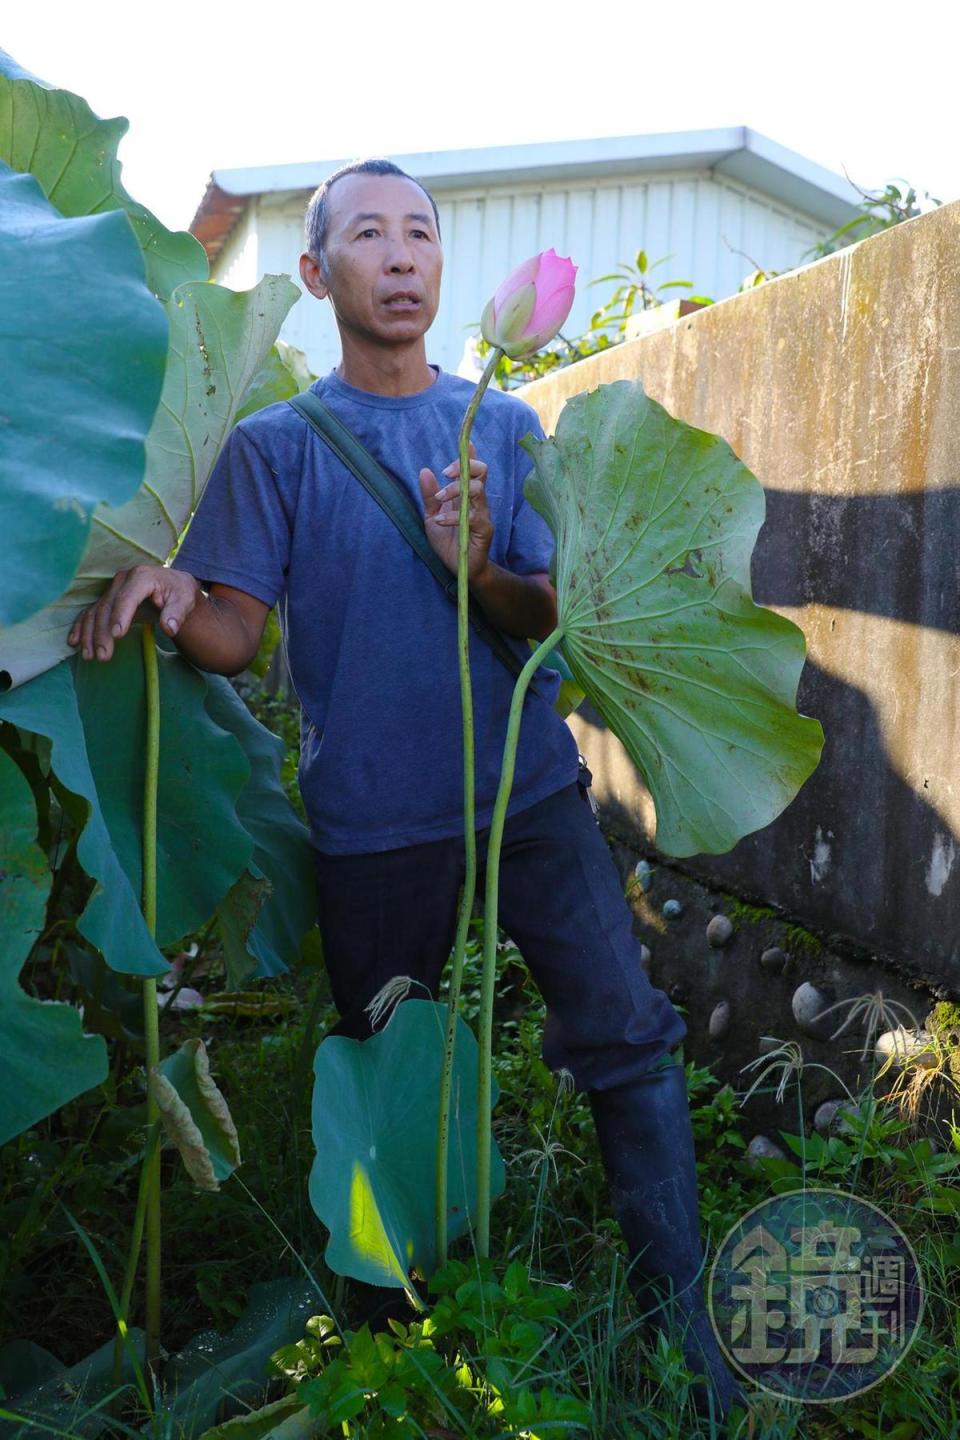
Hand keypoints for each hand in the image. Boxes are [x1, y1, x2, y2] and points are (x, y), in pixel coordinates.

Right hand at [66, 564, 201, 662]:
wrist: (172, 585)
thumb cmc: (179, 593)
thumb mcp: (185, 600)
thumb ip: (177, 613)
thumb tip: (169, 628)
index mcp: (142, 576)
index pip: (128, 597)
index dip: (121, 615)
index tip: (117, 636)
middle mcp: (122, 580)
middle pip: (107, 607)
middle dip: (103, 632)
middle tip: (103, 656)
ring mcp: (112, 589)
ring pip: (95, 611)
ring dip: (89, 634)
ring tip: (89, 656)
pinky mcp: (107, 599)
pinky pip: (89, 612)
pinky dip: (81, 627)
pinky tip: (74, 642)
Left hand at [418, 442, 492, 580]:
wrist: (460, 567)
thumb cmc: (448, 541)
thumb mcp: (432, 515)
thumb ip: (430, 495)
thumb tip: (425, 470)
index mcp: (467, 494)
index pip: (473, 468)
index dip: (469, 454)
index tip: (456, 450)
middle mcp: (478, 501)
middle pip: (482, 471)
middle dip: (464, 466)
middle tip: (445, 473)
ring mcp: (483, 514)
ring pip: (477, 490)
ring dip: (454, 490)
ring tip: (438, 500)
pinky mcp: (484, 530)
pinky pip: (472, 517)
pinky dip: (452, 516)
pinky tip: (440, 521)